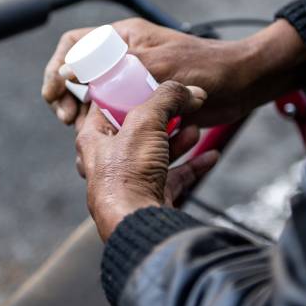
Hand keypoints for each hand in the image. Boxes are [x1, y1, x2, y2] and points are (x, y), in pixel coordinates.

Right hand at [42, 18, 305, 127]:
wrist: (243, 85)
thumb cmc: (208, 69)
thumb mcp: (160, 66)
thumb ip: (115, 69)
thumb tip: (70, 73)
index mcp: (123, 38)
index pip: (75, 45)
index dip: (58, 67)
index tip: (54, 93)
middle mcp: (123, 58)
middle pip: (79, 75)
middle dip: (68, 96)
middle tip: (67, 117)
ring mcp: (133, 81)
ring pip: (95, 98)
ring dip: (86, 116)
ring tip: (81, 132)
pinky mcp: (144, 103)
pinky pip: (117, 114)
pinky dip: (110, 126)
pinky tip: (109, 139)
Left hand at [76, 80, 219, 240]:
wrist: (139, 224)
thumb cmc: (128, 175)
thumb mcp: (145, 122)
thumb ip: (166, 99)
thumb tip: (190, 91)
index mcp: (94, 139)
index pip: (105, 106)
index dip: (126, 91)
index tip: (149, 81)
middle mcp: (109, 161)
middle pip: (136, 130)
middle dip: (161, 116)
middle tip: (179, 104)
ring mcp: (131, 181)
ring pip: (156, 153)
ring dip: (178, 139)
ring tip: (195, 126)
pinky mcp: (152, 197)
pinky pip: (175, 176)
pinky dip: (193, 164)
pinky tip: (211, 155)